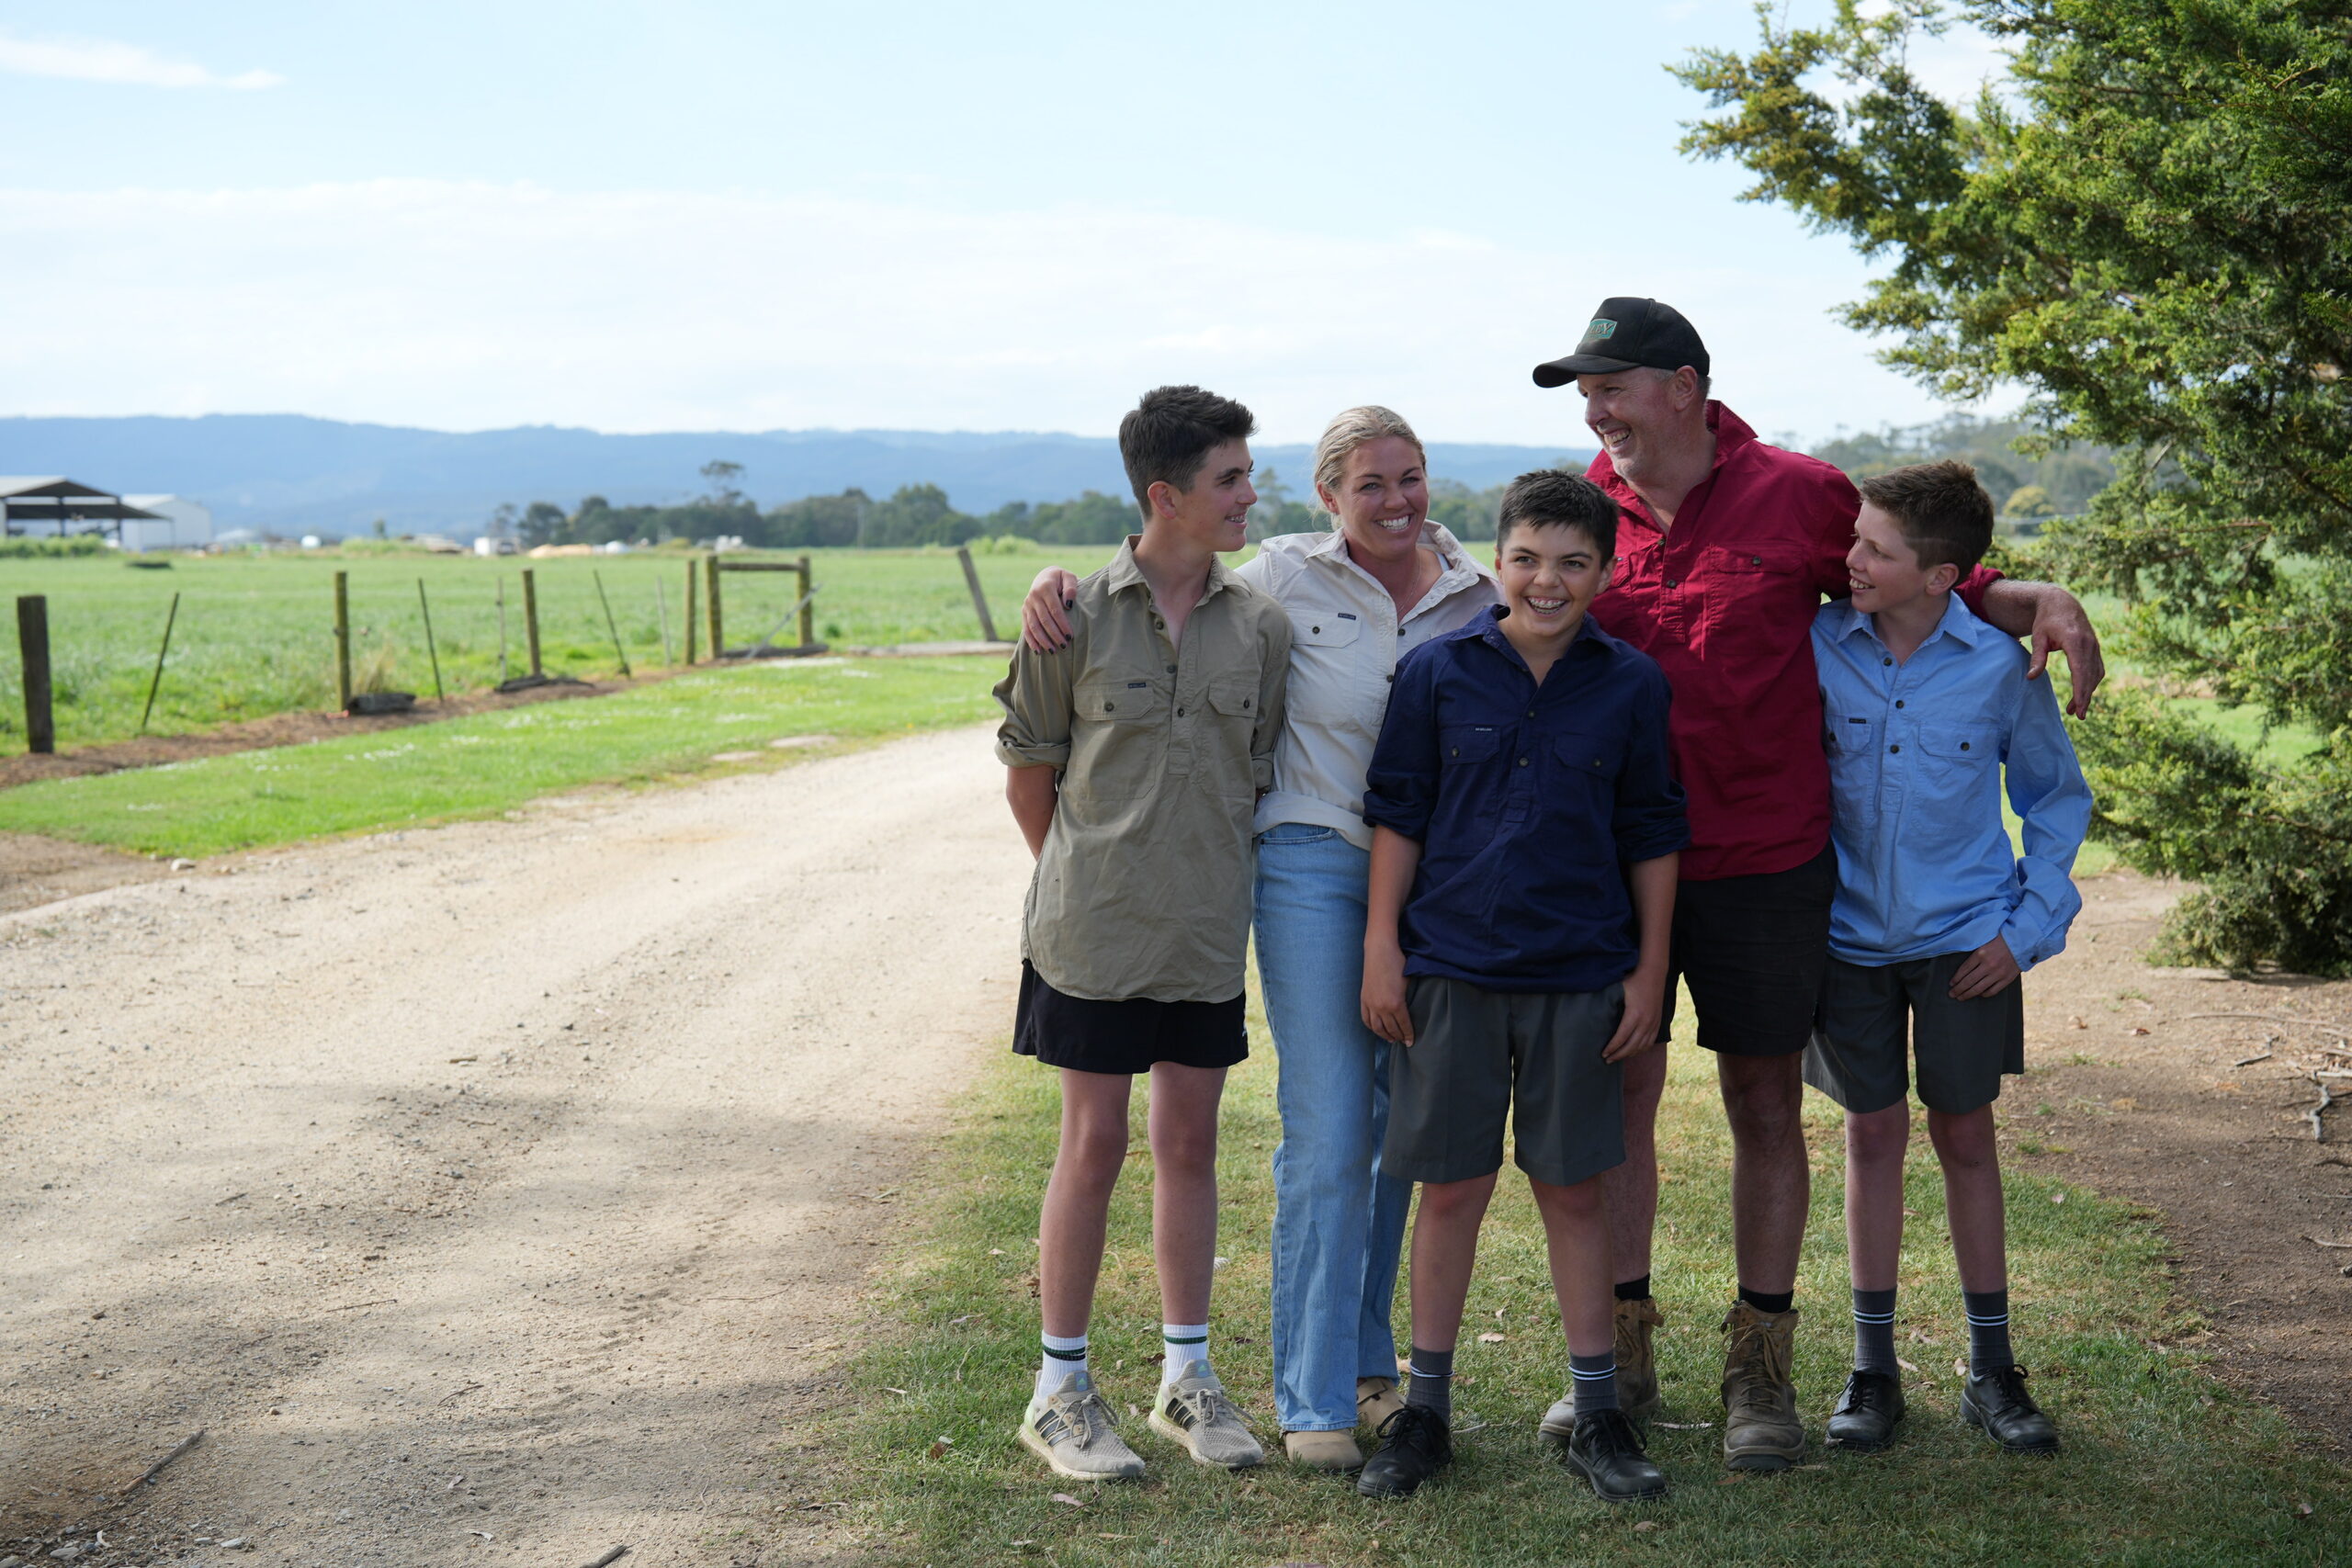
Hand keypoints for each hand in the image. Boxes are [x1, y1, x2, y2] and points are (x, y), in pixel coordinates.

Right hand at [1020, 567, 1081, 651]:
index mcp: (1045, 587)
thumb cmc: (1061, 579)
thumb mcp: (1068, 577)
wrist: (1045, 576)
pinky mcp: (1024, 612)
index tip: (1070, 636)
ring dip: (1043, 640)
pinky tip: (1038, 651)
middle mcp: (1033, 596)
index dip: (1062, 624)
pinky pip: (1026, 628)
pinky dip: (1031, 641)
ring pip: (1034, 626)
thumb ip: (1071, 588)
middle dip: (1054, 634)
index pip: (1054, 609)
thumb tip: (1069, 604)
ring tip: (1053, 651)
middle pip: (1044, 620)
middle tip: (1064, 646)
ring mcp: (1027, 605)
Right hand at [1361, 942, 1414, 1046]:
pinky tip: (1377, 1030)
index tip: (1411, 1042)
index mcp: (1396, 1004)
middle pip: (1391, 1029)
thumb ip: (1407, 999)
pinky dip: (1371, 1027)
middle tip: (1404, 1042)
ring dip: (1384, 1035)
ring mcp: (1371, 1004)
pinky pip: (1366, 1019)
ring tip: (1391, 1039)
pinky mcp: (1364, 999)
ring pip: (1377, 1028)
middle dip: (1399, 1037)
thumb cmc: (1397, 963)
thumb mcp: (1408, 982)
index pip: (1404, 1025)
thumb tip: (1409, 1010)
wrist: (1379, 951)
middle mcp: (1382, 1007)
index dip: (1408, 1035)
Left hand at [1602, 966, 1665, 1062]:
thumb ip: (1608, 1002)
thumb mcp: (1619, 990)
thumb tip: (1592, 1010)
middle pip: (1631, 1046)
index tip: (1603, 1053)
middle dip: (1619, 1055)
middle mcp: (1645, 1021)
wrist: (1654, 973)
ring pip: (1642, 1046)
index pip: (1621, 1037)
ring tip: (1618, 1058)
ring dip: (1629, 1054)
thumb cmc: (1633, 980)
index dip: (1612, 1048)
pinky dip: (1641, 1049)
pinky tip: (1633, 1052)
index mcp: (1634, 1014)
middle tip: (1607, 1060)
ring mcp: (1653, 1023)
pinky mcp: (1658, 1022)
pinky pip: (1650, 1042)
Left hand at [1948, 934, 2020, 998]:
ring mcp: (1998, 973)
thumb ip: (1975, 954)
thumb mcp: (1984, 942)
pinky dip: (1984, 994)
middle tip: (1951, 994)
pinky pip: (1992, 991)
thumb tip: (1962, 969)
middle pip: (1968, 981)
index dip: (1956, 978)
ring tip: (1960, 997)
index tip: (1951, 984)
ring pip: (1978, 988)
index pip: (1963, 970)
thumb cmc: (2001, 940)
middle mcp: (1988, 965)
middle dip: (1958, 989)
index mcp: (1980, 954)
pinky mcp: (2007, 979)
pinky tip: (1979, 994)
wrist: (2022, 942)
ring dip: (1967, 994)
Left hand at [2027, 588, 2103, 717]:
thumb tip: (2031, 678)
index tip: (2079, 708)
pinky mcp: (2095, 648)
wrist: (2061, 603)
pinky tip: (2082, 693)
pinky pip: (2096, 669)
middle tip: (2077, 715)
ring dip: (2087, 692)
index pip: (2080, 671)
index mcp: (2074, 641)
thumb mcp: (2038, 637)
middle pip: (2089, 676)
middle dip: (2085, 697)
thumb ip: (2037, 658)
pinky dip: (2091, 682)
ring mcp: (2094, 646)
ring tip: (2074, 708)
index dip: (2080, 691)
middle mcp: (2089, 644)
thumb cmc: (2046, 621)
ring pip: (2095, 674)